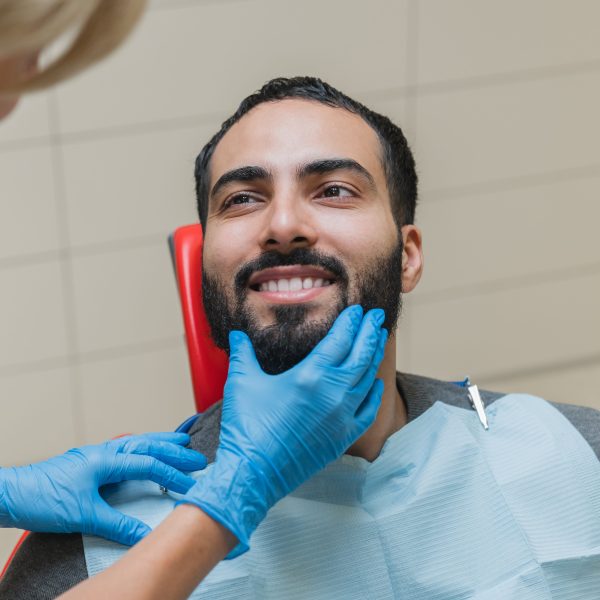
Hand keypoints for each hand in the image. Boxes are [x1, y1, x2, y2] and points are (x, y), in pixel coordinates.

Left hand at [0, 433, 206, 544]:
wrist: (12, 493)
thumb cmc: (43, 499)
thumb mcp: (84, 516)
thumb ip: (118, 525)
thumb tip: (144, 536)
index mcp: (107, 460)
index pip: (150, 465)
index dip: (174, 475)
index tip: (193, 485)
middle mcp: (105, 451)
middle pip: (149, 446)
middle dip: (176, 452)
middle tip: (199, 458)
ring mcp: (98, 454)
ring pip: (138, 442)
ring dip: (161, 442)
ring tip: (181, 441)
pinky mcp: (91, 461)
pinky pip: (126, 448)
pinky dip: (144, 446)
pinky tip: (146, 450)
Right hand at [179, 305, 386, 554]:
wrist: (253, 474)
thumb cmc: (246, 428)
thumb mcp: (241, 382)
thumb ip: (243, 353)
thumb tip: (237, 334)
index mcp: (311, 376)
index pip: (340, 340)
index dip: (351, 322)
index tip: (358, 310)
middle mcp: (333, 394)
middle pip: (360, 355)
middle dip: (369, 333)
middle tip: (376, 317)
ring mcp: (341, 417)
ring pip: (367, 379)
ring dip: (373, 357)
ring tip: (377, 341)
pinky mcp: (342, 438)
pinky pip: (367, 411)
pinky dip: (374, 394)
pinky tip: (375, 384)